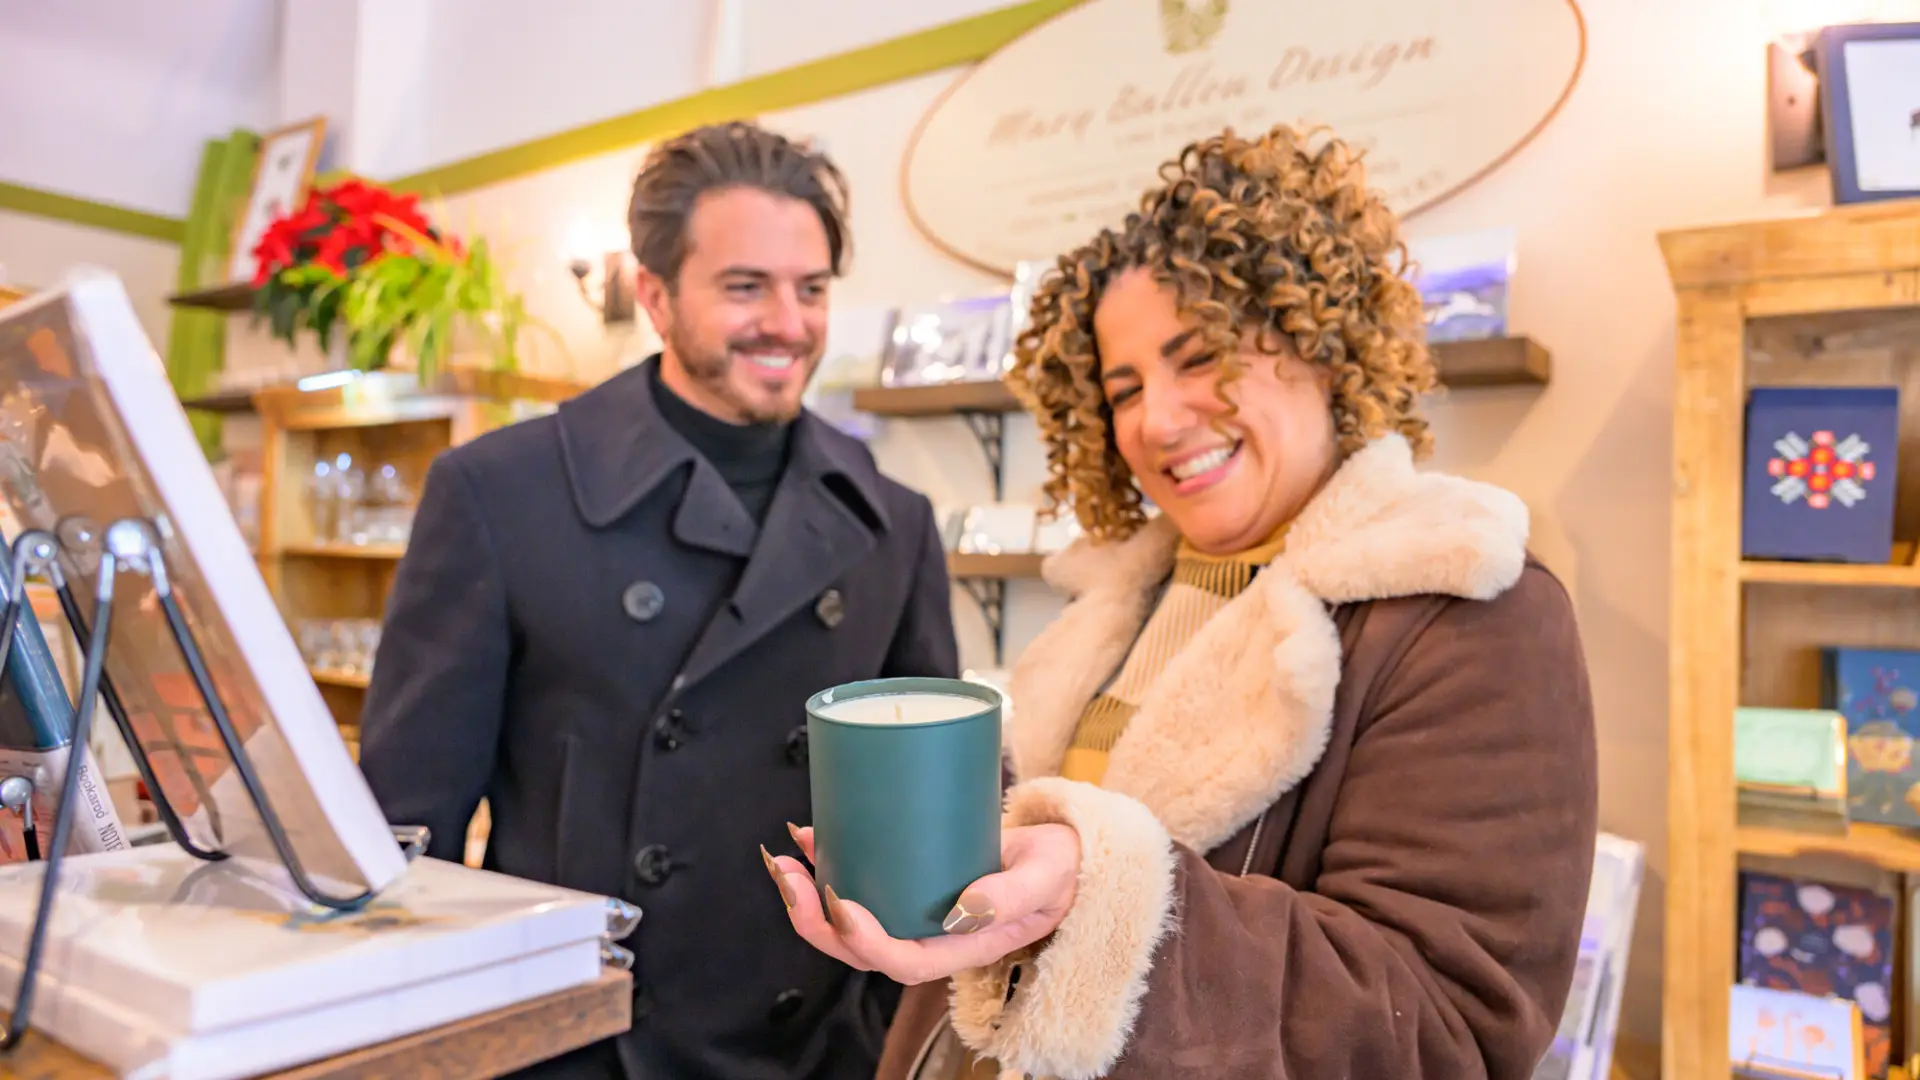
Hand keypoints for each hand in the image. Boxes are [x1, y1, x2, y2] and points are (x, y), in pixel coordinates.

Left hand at [763, 822, 1080, 985]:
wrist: (1067, 853)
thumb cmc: (1060, 869)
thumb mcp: (1047, 878)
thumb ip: (1012, 895)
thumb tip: (961, 911)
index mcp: (962, 947)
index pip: (902, 961)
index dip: (863, 940)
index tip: (839, 900)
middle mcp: (931, 935)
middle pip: (861, 946)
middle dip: (814, 918)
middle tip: (787, 874)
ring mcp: (917, 909)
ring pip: (850, 920)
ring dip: (809, 895)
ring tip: (783, 859)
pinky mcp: (911, 880)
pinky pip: (862, 883)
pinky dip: (831, 862)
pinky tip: (810, 835)